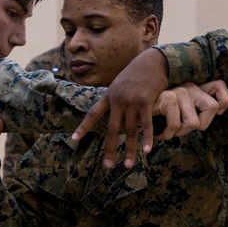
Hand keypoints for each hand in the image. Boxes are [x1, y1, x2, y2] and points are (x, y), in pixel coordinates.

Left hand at [70, 47, 169, 168]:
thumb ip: (114, 97)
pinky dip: (146, 138)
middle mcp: (118, 100)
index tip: (74, 140)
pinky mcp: (146, 101)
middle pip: (111, 129)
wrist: (153, 60)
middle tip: (107, 165)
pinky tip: (147, 150)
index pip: (93, 113)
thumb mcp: (120, 82)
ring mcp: (132, 101)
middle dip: (109, 149)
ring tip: (128, 165)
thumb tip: (110, 109)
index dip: (83, 127)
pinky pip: (146, 124)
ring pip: (129, 131)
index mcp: (109, 95)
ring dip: (129, 149)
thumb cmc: (137, 72)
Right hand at [153, 79, 227, 139]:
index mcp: (195, 89)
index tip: (217, 113)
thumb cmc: (158, 117)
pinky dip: (168, 134)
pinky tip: (160, 133)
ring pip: (194, 123)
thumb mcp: (180, 112)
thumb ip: (195, 112)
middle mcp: (190, 87)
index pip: (219, 86)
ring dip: (180, 133)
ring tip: (169, 130)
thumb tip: (216, 113)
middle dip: (200, 125)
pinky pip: (176, 125)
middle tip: (184, 128)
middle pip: (212, 107)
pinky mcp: (168, 99)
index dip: (224, 100)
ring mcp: (179, 92)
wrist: (135, 112)